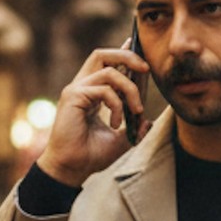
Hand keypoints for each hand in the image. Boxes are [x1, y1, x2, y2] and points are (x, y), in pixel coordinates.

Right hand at [37, 44, 151, 188]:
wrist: (72, 169)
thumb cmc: (91, 155)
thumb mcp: (120, 140)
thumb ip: (133, 128)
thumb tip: (148, 122)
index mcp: (90, 92)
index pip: (106, 64)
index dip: (123, 54)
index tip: (139, 51)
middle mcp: (82, 86)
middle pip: (102, 54)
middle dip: (127, 56)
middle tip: (146, 69)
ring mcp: (76, 89)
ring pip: (109, 71)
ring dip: (130, 89)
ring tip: (137, 111)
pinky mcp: (73, 96)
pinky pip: (104, 90)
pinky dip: (117, 105)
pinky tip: (116, 124)